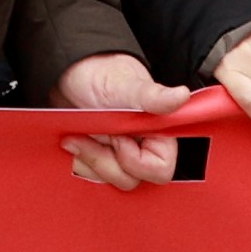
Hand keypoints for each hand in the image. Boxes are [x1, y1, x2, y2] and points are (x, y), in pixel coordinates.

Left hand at [54, 50, 183, 188]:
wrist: (69, 71)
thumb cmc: (101, 73)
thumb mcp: (124, 84)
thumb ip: (152, 96)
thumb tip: (182, 95)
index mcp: (156, 132)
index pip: (160, 169)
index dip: (135, 160)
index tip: (117, 138)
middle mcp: (140, 146)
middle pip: (132, 180)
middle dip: (105, 160)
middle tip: (89, 135)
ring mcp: (117, 154)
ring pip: (108, 180)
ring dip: (88, 160)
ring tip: (74, 136)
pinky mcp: (96, 156)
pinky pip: (89, 176)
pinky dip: (77, 162)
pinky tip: (70, 142)